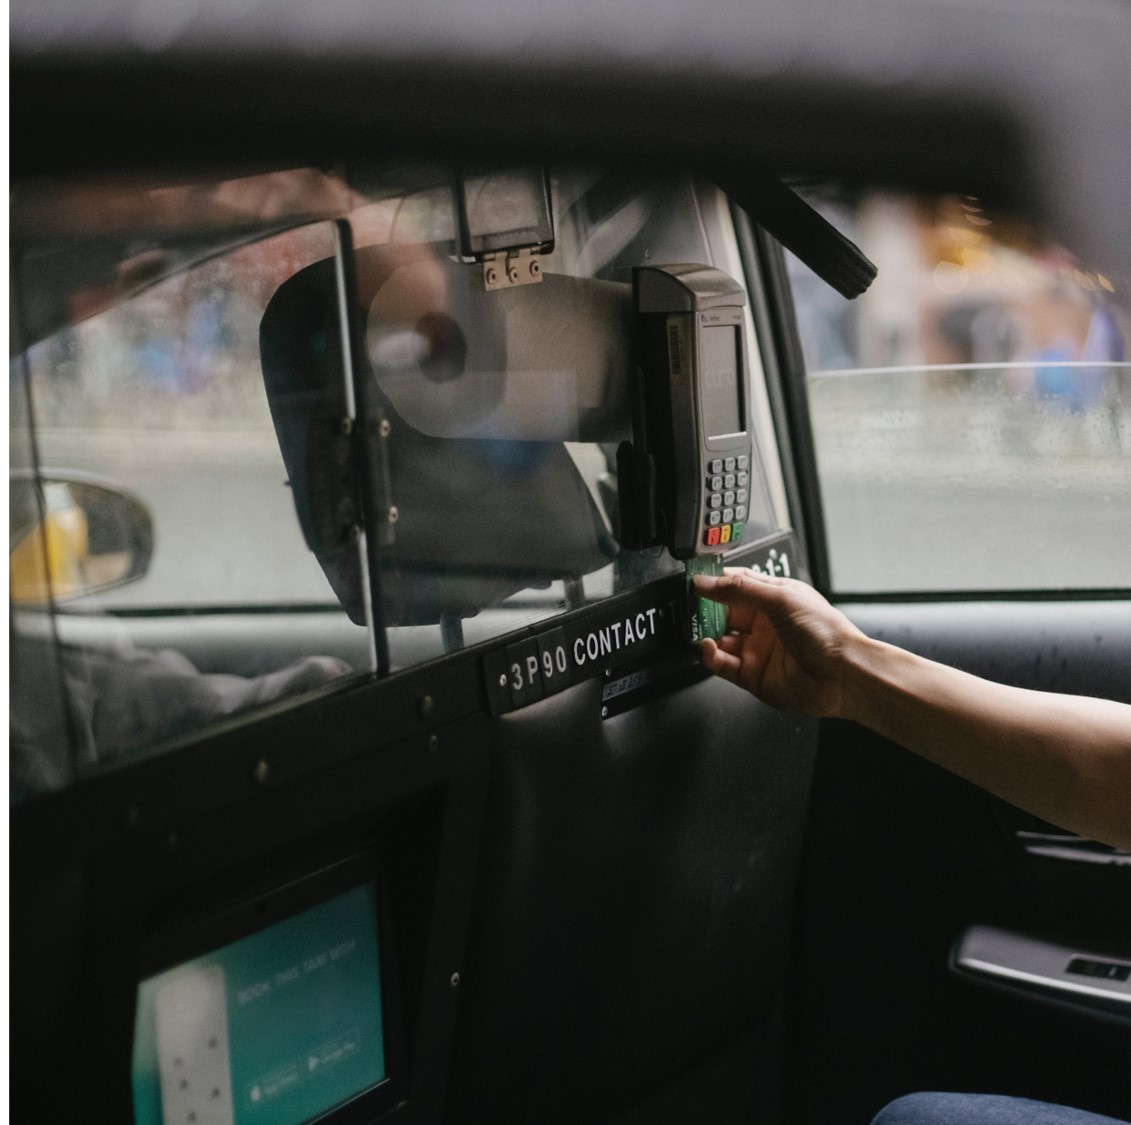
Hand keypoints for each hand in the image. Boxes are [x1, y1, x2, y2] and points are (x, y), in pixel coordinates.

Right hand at [693, 569, 865, 718]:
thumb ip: (738, 589)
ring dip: (704, 632)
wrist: (843, 676)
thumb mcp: (780, 598)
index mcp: (774, 598)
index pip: (736, 585)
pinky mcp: (751, 675)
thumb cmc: (826, 634)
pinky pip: (721, 664)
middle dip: (704, 608)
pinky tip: (708, 647)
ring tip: (697, 628)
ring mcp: (757, 650)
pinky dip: (709, 655)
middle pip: (723, 612)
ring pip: (719, 639)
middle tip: (688, 605)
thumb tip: (705, 581)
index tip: (694, 580)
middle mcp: (764, 624)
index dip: (715, 582)